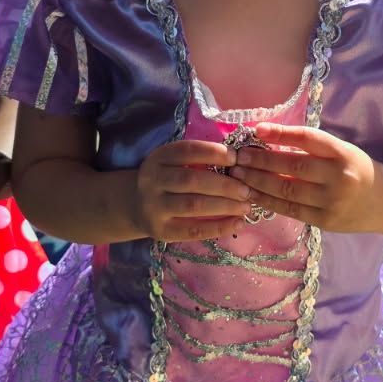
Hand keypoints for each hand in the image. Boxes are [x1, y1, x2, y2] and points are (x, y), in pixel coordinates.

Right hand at [134, 139, 252, 241]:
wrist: (136, 206)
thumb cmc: (167, 180)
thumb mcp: (172, 163)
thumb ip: (197, 159)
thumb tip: (238, 160)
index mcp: (159, 158)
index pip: (186, 151)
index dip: (212, 153)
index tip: (236, 157)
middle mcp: (152, 181)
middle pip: (191, 180)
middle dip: (224, 184)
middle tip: (246, 189)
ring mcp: (154, 207)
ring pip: (193, 205)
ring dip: (225, 205)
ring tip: (246, 206)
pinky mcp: (161, 231)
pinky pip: (192, 230)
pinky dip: (218, 227)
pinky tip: (237, 223)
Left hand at [232, 124, 378, 230]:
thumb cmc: (357, 170)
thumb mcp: (342, 151)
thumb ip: (312, 148)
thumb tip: (267, 139)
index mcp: (342, 152)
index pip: (307, 139)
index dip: (280, 133)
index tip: (256, 130)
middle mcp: (338, 177)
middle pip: (292, 166)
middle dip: (260, 161)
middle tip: (237, 156)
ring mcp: (331, 201)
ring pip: (287, 190)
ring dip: (257, 182)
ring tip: (237, 175)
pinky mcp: (325, 221)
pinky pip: (290, 210)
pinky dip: (268, 201)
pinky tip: (251, 194)